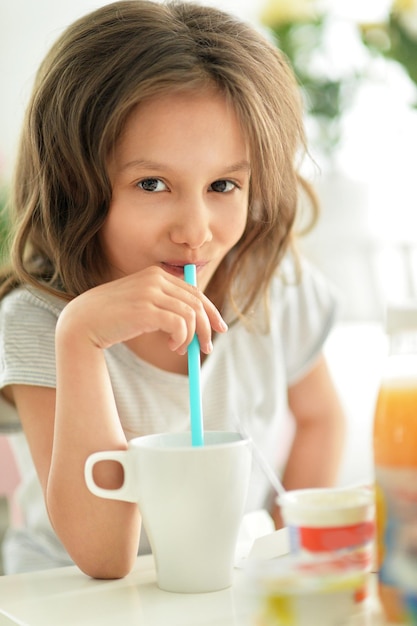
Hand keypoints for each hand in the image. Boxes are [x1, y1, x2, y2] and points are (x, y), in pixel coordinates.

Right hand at [56, 266, 227, 354]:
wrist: (83, 322)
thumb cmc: (112, 318)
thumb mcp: (141, 304)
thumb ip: (165, 306)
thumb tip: (195, 323)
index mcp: (156, 274)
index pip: (194, 291)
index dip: (210, 311)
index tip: (219, 327)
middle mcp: (155, 279)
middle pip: (197, 302)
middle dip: (207, 327)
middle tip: (206, 348)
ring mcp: (150, 293)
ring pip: (190, 315)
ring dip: (190, 338)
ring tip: (179, 349)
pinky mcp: (146, 310)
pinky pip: (180, 325)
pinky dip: (182, 339)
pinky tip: (172, 346)